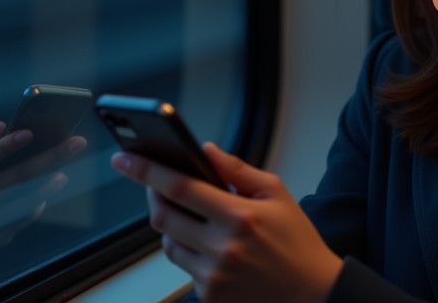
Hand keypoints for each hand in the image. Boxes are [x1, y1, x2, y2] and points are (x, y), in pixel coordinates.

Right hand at [0, 120, 82, 234]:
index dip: (6, 146)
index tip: (28, 132)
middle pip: (16, 180)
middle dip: (49, 160)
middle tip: (75, 144)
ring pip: (26, 204)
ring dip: (48, 187)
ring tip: (63, 173)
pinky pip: (22, 218)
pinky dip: (35, 203)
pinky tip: (46, 190)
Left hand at [111, 142, 342, 302]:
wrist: (313, 293)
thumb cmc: (296, 241)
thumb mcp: (276, 193)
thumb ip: (236, 170)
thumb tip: (205, 150)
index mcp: (240, 216)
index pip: (180, 187)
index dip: (147, 170)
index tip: (125, 158)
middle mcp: (223, 248)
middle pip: (163, 217)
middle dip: (151, 195)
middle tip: (153, 183)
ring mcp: (214, 275)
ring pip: (168, 244)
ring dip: (171, 225)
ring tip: (191, 216)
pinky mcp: (210, 295)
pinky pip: (183, 267)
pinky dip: (188, 251)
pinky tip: (208, 244)